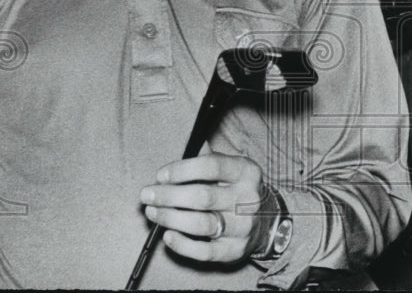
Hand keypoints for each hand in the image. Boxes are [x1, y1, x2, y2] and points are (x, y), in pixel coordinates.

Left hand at [139, 152, 274, 263]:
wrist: (264, 221)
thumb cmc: (235, 190)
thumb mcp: (231, 167)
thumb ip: (205, 160)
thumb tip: (171, 167)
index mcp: (246, 172)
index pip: (211, 166)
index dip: (181, 170)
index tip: (160, 175)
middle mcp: (247, 199)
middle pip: (202, 197)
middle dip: (168, 196)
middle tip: (147, 195)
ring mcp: (242, 227)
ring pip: (201, 224)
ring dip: (171, 218)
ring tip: (153, 212)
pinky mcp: (234, 250)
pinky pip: (204, 251)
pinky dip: (182, 244)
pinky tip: (168, 235)